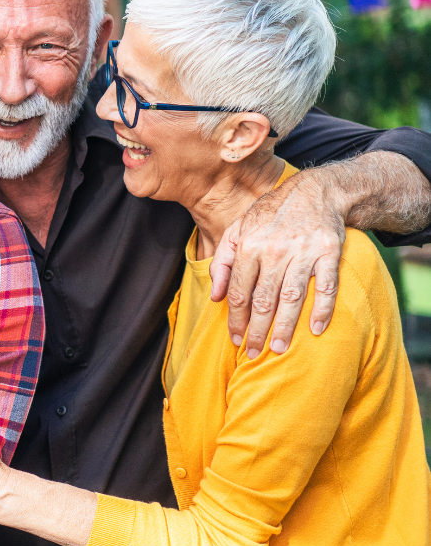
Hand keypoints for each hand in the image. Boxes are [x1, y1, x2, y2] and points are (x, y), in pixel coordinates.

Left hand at [209, 169, 342, 356]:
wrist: (315, 192)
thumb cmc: (270, 215)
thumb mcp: (237, 230)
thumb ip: (222, 262)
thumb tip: (215, 296)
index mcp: (249, 246)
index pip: (239, 291)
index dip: (236, 318)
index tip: (235, 339)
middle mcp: (275, 250)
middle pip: (263, 299)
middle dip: (257, 330)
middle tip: (254, 353)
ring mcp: (303, 252)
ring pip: (291, 297)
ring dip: (285, 326)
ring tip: (278, 348)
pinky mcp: (329, 252)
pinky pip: (326, 286)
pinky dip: (322, 309)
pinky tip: (315, 329)